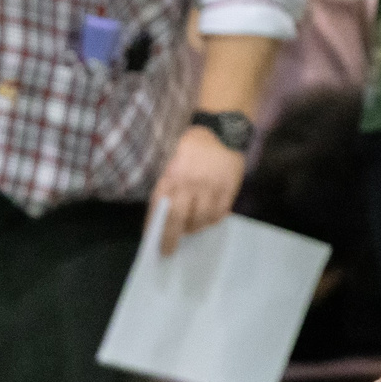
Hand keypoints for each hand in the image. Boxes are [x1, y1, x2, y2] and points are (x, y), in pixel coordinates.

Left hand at [150, 126, 245, 254]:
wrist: (221, 131)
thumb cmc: (191, 147)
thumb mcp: (172, 162)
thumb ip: (167, 186)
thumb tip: (161, 215)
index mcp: (172, 176)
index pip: (159, 207)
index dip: (155, 226)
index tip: (152, 241)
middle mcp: (189, 183)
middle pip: (178, 218)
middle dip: (171, 238)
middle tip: (168, 250)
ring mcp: (210, 187)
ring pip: (200, 220)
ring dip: (193, 229)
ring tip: (190, 229)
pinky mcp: (228, 189)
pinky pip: (219, 214)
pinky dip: (212, 221)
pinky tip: (208, 220)